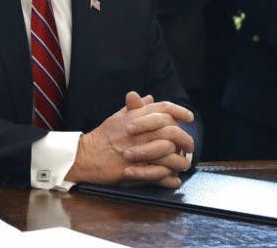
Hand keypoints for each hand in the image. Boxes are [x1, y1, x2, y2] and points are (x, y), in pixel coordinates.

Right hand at [67, 91, 193, 188]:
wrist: (86, 155)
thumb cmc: (102, 136)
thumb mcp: (118, 117)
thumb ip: (135, 108)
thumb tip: (150, 98)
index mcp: (135, 117)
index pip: (163, 108)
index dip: (179, 111)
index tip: (189, 117)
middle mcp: (138, 131)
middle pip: (172, 130)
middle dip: (185, 138)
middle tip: (189, 145)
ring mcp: (138, 150)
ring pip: (170, 153)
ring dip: (180, 160)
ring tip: (184, 163)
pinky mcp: (135, 168)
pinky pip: (160, 173)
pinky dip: (169, 178)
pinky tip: (174, 179)